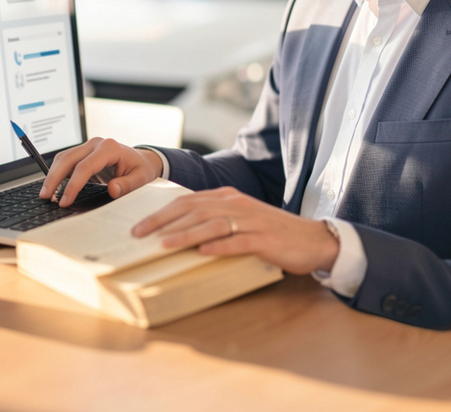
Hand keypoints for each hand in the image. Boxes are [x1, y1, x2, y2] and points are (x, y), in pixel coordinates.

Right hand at [39, 137, 162, 206]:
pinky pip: (66, 160)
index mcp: (110, 148)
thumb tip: (113, 189)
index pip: (85, 167)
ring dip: (52, 175)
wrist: (142, 161)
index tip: (65, 201)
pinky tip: (53, 186)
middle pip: (68, 159)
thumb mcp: (141, 179)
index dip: (72, 185)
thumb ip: (128, 185)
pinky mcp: (84, 153)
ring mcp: (89, 146)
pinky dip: (57, 172)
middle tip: (46, 196)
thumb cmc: (141, 170)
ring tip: (46, 193)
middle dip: (54, 178)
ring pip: (63, 158)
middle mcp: (96, 144)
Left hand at [131, 187, 339, 275]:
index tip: (138, 224)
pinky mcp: (264, 239)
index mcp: (229, 198)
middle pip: (193, 209)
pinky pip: (238, 241)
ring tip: (163, 243)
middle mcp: (237, 204)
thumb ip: (214, 221)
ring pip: (211, 224)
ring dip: (185, 233)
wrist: (313, 239)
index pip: (188, 200)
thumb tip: (179, 231)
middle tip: (139, 234)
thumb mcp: (240, 220)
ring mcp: (251, 221)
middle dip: (163, 221)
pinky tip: (203, 253)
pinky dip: (219, 246)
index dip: (161, 211)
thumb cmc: (272, 233)